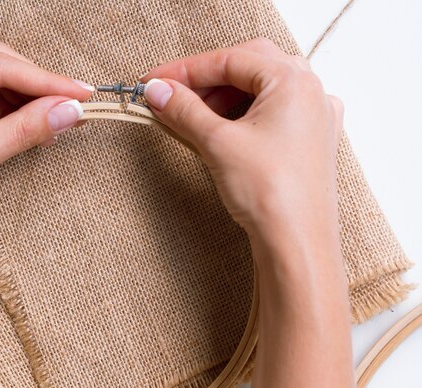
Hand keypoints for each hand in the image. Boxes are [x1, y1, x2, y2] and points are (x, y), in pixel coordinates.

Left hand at [0, 42, 92, 253]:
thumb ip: (24, 131)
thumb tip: (68, 112)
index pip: (0, 67)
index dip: (47, 80)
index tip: (82, 93)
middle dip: (36, 83)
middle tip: (72, 105)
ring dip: (20, 95)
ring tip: (50, 119)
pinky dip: (1, 106)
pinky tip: (21, 121)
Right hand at [140, 38, 343, 247]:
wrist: (296, 244)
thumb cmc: (271, 193)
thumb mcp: (217, 143)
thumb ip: (184, 110)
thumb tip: (157, 91)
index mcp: (294, 81)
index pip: (230, 60)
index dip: (186, 70)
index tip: (155, 81)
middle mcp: (311, 93)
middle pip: (248, 68)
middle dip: (206, 80)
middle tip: (171, 96)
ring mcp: (314, 118)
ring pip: (260, 91)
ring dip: (222, 98)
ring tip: (191, 116)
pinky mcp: (309, 142)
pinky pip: (271, 114)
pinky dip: (241, 115)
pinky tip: (219, 131)